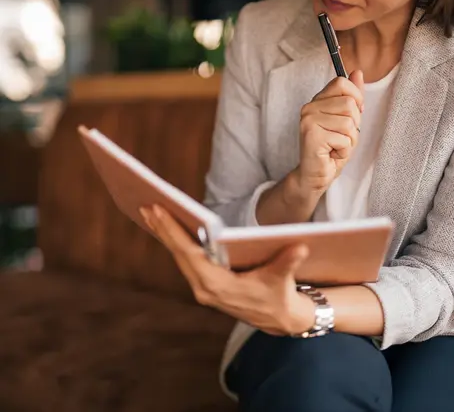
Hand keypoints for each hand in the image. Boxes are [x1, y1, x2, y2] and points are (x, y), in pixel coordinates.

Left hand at [140, 205, 314, 335]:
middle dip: (162, 229)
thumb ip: (287, 263)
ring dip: (166, 236)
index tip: (157, 211)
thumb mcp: (282, 279)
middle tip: (146, 206)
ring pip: (179, 258)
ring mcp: (203, 289)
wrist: (278, 319)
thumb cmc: (278, 296)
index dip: (173, 232)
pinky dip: (176, 244)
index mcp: (219, 286)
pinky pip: (185, 261)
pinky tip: (169, 231)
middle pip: (178, 254)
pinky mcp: (205, 286)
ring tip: (152, 214)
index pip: (190, 254)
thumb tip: (299, 247)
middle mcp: (205, 289)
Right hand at [297, 70, 363, 192]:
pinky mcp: (312, 136)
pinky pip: (344, 139)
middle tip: (340, 138)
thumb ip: (352, 97)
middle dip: (354, 125)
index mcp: (317, 101)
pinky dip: (343, 150)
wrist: (315, 175)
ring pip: (349, 123)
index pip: (342, 83)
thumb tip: (358, 72)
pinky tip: (331, 154)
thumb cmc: (331, 149)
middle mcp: (309, 108)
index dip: (355, 99)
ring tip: (336, 146)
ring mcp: (308, 121)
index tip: (351, 116)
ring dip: (349, 139)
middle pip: (349, 104)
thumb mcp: (346, 120)